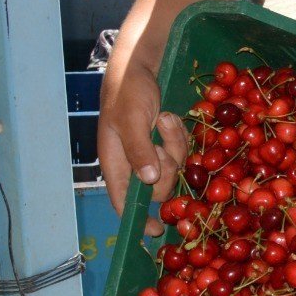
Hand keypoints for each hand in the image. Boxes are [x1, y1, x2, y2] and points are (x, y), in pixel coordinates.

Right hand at [98, 61, 188, 236]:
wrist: (141, 65)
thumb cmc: (127, 90)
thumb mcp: (131, 118)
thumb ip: (138, 149)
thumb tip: (147, 180)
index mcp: (115, 161)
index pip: (124, 200)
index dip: (138, 217)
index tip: (155, 230)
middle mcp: (133, 161)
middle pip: (157, 185)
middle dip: (167, 164)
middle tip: (161, 136)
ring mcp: (150, 151)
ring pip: (173, 166)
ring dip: (174, 143)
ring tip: (164, 117)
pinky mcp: (163, 140)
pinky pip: (180, 151)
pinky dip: (178, 136)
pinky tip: (169, 117)